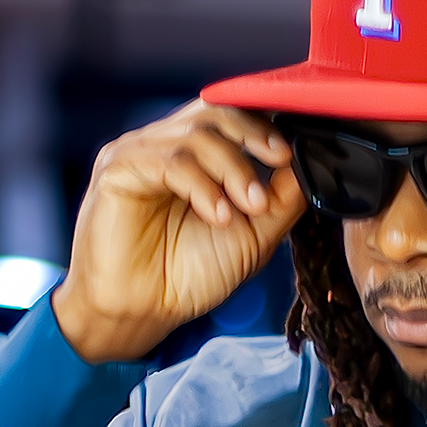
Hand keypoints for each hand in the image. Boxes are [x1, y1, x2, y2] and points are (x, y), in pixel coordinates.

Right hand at [51, 102, 305, 366]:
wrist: (140, 313)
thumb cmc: (186, 276)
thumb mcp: (252, 236)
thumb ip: (281, 200)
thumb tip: (309, 165)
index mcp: (194, 156)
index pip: (231, 116)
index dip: (263, 125)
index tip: (290, 152)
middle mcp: (165, 146)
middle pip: (215, 113)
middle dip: (253, 137)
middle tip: (278, 164)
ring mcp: (139, 153)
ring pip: (195, 135)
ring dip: (233, 169)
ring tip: (248, 209)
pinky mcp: (118, 168)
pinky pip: (168, 162)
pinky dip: (202, 186)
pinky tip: (218, 215)